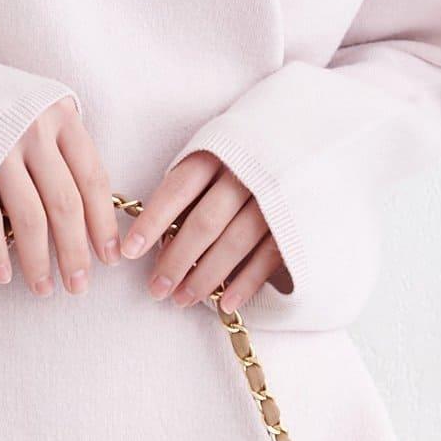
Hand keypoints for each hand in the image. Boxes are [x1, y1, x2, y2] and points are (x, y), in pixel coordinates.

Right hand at [0, 98, 119, 295]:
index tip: (109, 258)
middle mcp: (33, 130)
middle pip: (65, 204)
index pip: (92, 180)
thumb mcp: (38, 111)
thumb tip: (92, 211)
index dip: (103, 224)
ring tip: (44, 288)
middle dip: (75, 251)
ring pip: (30, 217)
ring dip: (39, 260)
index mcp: (61, 116)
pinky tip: (6, 274)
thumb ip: (64, 148)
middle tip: (79, 286)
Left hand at [121, 151, 288, 312]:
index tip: (129, 251)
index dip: (152, 221)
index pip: (178, 189)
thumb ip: (191, 189)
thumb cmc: (247, 156)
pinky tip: (225, 303)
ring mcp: (275, 198)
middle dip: (176, 260)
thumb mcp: (217, 155)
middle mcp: (246, 174)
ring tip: (182, 300)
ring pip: (234, 243)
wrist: (311, 138)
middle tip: (156, 289)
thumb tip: (160, 238)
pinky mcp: (298, 221)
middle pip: (204, 222)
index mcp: (218, 152)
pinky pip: (268, 257)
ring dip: (205, 277)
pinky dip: (245, 283)